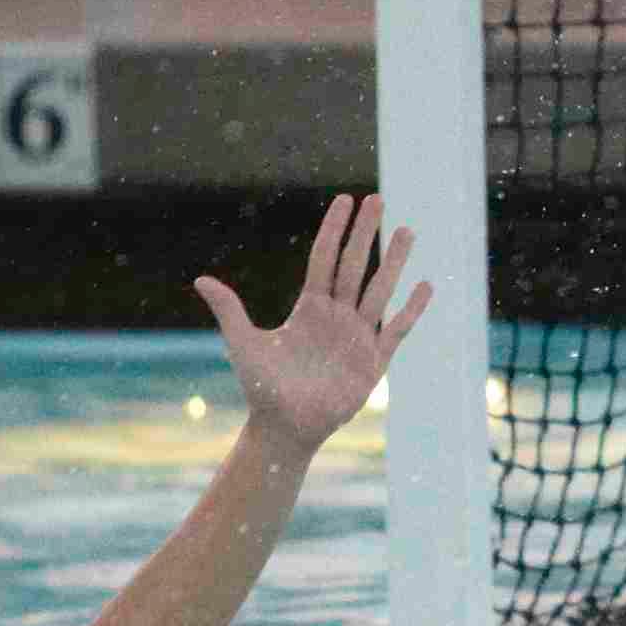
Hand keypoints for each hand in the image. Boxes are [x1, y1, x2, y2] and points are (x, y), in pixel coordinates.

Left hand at [196, 194, 431, 452]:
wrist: (286, 427)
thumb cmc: (263, 387)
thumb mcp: (244, 343)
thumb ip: (229, 310)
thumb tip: (200, 280)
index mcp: (309, 308)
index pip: (324, 259)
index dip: (334, 230)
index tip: (345, 200)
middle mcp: (336, 315)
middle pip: (354, 265)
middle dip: (366, 232)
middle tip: (378, 199)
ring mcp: (357, 335)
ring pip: (379, 289)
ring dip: (393, 261)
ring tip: (407, 230)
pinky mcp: (373, 360)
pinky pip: (396, 329)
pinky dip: (411, 309)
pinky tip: (426, 286)